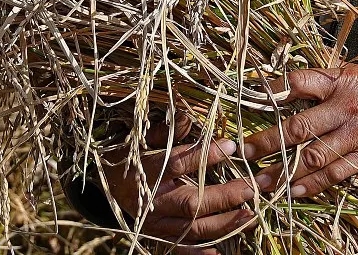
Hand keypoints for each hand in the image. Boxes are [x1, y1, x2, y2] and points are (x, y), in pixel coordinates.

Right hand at [90, 116, 256, 253]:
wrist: (102, 186)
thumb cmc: (127, 158)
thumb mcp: (140, 139)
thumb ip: (165, 131)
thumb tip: (188, 116)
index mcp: (146, 172)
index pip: (177, 164)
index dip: (204, 156)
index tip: (232, 146)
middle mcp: (151, 201)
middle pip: (191, 202)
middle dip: (226, 196)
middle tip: (254, 186)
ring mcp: (153, 223)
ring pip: (192, 228)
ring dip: (224, 224)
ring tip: (251, 215)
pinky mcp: (155, 237)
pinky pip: (178, 248)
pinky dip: (198, 253)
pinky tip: (220, 253)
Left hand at [241, 63, 357, 197]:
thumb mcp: (357, 72)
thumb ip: (326, 79)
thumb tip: (290, 84)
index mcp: (341, 82)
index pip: (300, 82)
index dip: (273, 90)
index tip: (250, 99)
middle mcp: (346, 109)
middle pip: (299, 127)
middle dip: (268, 141)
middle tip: (243, 152)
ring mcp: (356, 136)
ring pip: (313, 156)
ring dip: (283, 171)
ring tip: (260, 181)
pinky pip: (335, 174)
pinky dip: (312, 184)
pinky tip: (293, 191)